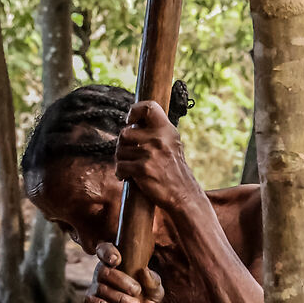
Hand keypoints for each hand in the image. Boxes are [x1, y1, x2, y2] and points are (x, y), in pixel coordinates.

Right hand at [83, 243, 163, 302]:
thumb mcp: (155, 294)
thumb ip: (153, 282)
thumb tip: (144, 271)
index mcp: (117, 265)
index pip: (105, 250)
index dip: (107, 252)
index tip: (117, 260)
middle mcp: (103, 274)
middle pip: (104, 271)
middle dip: (121, 281)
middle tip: (136, 291)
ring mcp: (95, 289)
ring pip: (101, 288)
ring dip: (119, 297)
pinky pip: (92, 302)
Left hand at [114, 100, 203, 218]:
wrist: (183, 195)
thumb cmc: (173, 170)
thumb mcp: (171, 144)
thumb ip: (155, 132)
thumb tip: (132, 123)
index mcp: (166, 130)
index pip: (148, 107)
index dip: (134, 111)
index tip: (130, 121)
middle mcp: (159, 139)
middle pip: (124, 133)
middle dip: (123, 146)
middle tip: (130, 155)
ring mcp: (150, 153)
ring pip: (120, 151)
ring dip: (122, 161)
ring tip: (132, 168)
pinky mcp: (142, 169)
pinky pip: (120, 166)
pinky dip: (121, 173)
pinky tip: (128, 177)